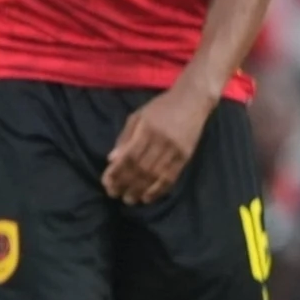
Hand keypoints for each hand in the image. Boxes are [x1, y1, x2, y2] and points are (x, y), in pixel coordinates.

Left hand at [103, 83, 213, 203]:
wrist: (193, 100)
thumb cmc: (160, 107)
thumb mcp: (137, 116)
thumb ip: (125, 138)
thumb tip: (111, 159)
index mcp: (147, 130)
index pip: (129, 157)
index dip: (117, 172)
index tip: (106, 183)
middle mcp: (161, 142)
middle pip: (141, 169)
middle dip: (126, 184)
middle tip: (114, 195)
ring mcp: (176, 150)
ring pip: (156, 176)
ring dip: (141, 190)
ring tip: (130, 200)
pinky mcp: (186, 157)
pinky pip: (172, 177)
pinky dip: (159, 189)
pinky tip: (149, 197)